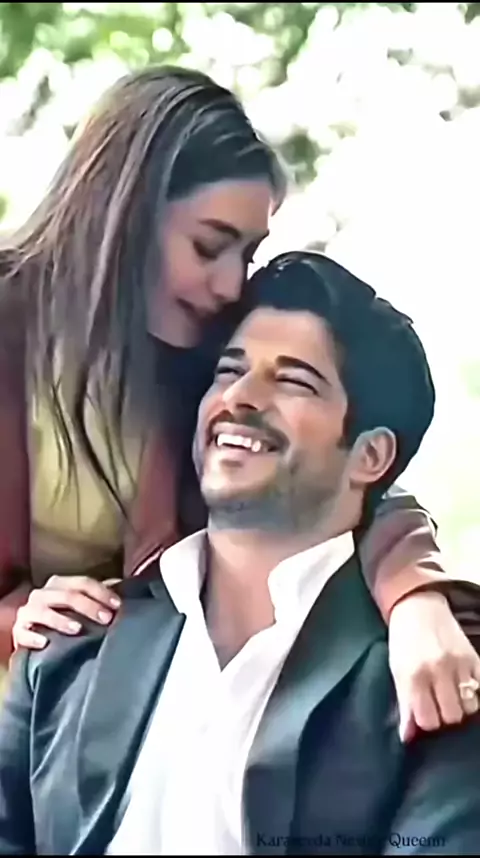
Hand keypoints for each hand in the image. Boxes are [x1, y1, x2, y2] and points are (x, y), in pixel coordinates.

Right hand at [12, 575, 121, 650]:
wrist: (33, 634)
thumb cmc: (62, 616)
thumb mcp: (79, 604)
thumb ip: (97, 595)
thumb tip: (123, 586)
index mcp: (59, 584)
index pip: (83, 582)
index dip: (102, 592)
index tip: (118, 605)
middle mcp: (42, 594)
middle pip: (67, 595)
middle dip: (89, 606)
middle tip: (106, 619)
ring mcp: (28, 612)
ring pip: (42, 611)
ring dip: (60, 620)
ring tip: (77, 629)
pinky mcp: (18, 631)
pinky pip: (23, 633)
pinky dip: (33, 637)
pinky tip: (45, 643)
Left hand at [389, 590, 479, 741]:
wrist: (418, 606)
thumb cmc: (403, 641)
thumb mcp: (397, 671)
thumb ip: (405, 704)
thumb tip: (407, 739)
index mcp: (413, 675)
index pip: (428, 720)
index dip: (427, 721)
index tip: (425, 712)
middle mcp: (438, 670)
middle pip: (452, 716)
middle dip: (445, 716)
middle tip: (438, 704)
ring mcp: (459, 663)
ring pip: (471, 707)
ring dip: (462, 706)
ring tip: (452, 695)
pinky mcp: (474, 657)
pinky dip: (476, 693)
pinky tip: (465, 687)